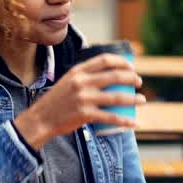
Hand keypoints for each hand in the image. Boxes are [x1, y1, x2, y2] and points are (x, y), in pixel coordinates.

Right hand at [14, 54, 145, 149]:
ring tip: (142, 100)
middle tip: (139, 83)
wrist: (40, 119)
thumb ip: (84, 77)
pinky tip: (135, 123)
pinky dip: (125, 121)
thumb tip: (106, 75)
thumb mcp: (68, 82)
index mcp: (78, 71)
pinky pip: (111, 117)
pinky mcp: (85, 114)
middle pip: (114, 76)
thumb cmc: (57, 102)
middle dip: (131, 78)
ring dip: (134, 99)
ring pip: (117, 97)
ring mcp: (84, 98)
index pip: (104, 60)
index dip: (121, 62)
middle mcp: (81, 82)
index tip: (131, 67)